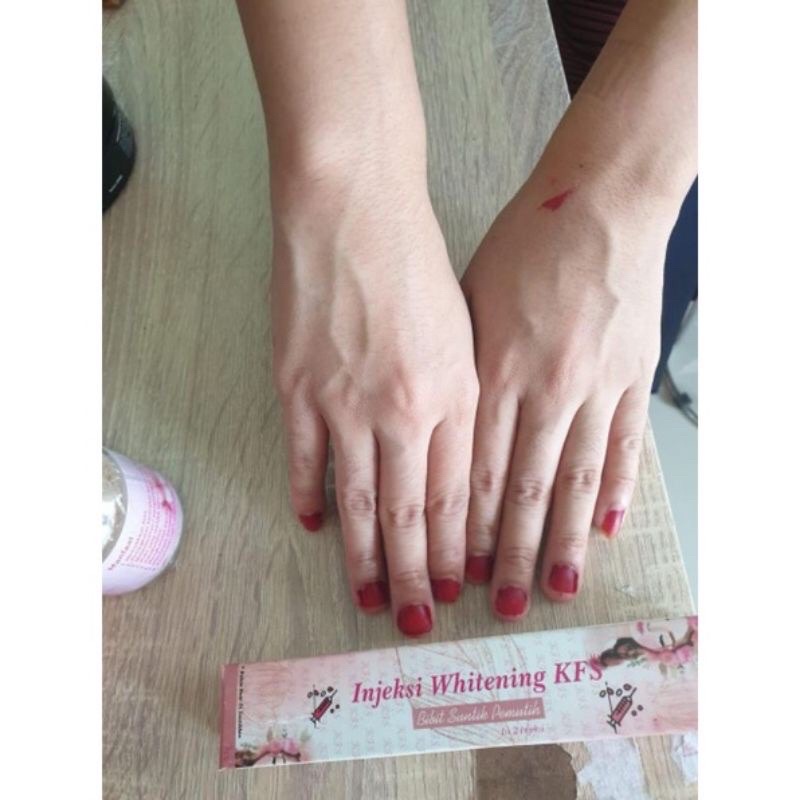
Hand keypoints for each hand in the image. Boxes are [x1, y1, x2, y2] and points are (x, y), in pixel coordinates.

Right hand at [271, 166, 477, 635]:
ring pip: (358, 501)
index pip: (458, 495)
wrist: (354, 211)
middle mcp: (402, 409)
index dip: (457, 548)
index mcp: (454, 394)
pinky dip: (310, 497)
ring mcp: (344, 402)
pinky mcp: (296, 388)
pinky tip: (316, 527)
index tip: (458, 586)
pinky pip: (304, 460)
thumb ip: (463, 403)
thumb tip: (456, 469)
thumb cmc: (419, 263)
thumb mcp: (465, 332)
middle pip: (411, 513)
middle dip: (417, 574)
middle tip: (418, 620)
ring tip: (368, 599)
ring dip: (364, 558)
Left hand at [461, 174, 667, 617]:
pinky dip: (613, 491)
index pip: (465, 470)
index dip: (454, 529)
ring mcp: (594, 385)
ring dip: (557, 541)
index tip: (443, 570)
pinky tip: (603, 530)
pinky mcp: (634, 375)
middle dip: (501, 554)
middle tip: (493, 606)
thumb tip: (428, 434)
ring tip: (549, 590)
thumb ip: (452, 373)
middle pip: (515, 490)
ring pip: (571, 482)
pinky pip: (622, 446)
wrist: (598, 199)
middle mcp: (540, 388)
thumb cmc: (519, 244)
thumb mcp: (464, 302)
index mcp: (488, 371)